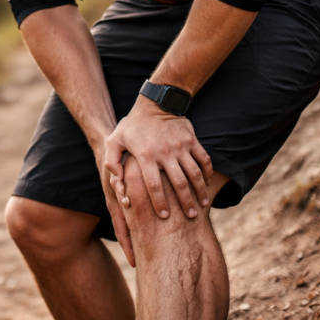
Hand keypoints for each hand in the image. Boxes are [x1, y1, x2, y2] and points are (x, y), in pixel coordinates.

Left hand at [101, 101, 212, 262]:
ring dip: (200, 191)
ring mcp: (181, 146)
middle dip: (185, 202)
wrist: (154, 103)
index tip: (163, 216)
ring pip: (194, 173)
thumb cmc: (132, 126)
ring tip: (203, 204)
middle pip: (179, 183)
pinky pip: (204, 159)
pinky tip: (208, 183)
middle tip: (189, 217)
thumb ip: (112, 161)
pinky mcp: (191, 140)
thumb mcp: (115, 140)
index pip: (154, 186)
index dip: (159, 203)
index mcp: (146, 156)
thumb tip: (117, 182)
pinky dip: (208, 172)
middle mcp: (165, 153)